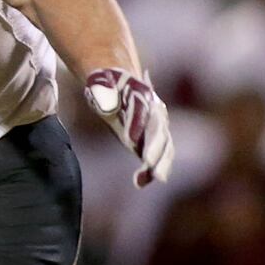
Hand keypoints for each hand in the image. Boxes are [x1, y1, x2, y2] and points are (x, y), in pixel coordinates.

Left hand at [84, 67, 174, 186]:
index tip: (129, 141)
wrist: (115, 83)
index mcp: (142, 93)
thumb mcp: (101, 82)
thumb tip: (110, 109)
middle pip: (158, 130)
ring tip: (157, 178)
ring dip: (161, 163)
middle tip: (150, 163)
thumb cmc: (106, 82)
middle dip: (156, 148)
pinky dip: (150, 170)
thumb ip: (104, 92)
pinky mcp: (149, 140)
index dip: (136, 125)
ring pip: (164, 146)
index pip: (141, 110)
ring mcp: (155, 127)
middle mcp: (154, 111)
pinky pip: (155, 157)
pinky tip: (141, 183)